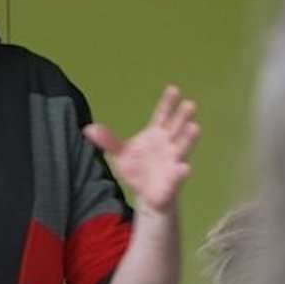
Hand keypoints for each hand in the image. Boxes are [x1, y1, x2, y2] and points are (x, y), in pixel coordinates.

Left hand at [85, 86, 198, 214]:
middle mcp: (168, 145)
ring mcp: (173, 161)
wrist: (146, 194)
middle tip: (190, 104)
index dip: (168, 103)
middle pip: (176, 128)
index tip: (174, 89)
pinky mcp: (173, 180)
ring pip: (182, 148)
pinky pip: (178, 176)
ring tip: (195, 127)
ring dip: (188, 138)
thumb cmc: (137, 169)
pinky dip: (182, 172)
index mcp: (156, 135)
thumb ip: (108, 141)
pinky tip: (185, 168)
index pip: (162, 116)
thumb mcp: (121, 154)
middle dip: (183, 117)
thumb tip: (89, 128)